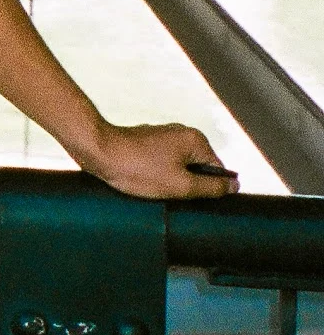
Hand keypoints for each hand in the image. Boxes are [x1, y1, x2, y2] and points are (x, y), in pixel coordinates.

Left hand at [85, 120, 238, 200]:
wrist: (99, 152)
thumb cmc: (138, 169)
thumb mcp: (181, 186)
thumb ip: (211, 187)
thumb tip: (234, 186)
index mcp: (195, 140)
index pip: (217, 169)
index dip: (211, 188)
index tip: (196, 200)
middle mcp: (182, 133)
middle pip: (198, 168)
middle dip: (189, 185)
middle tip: (175, 197)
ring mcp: (163, 137)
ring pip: (178, 167)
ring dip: (172, 181)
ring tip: (157, 189)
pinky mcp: (146, 143)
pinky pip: (162, 163)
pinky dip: (157, 175)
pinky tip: (146, 183)